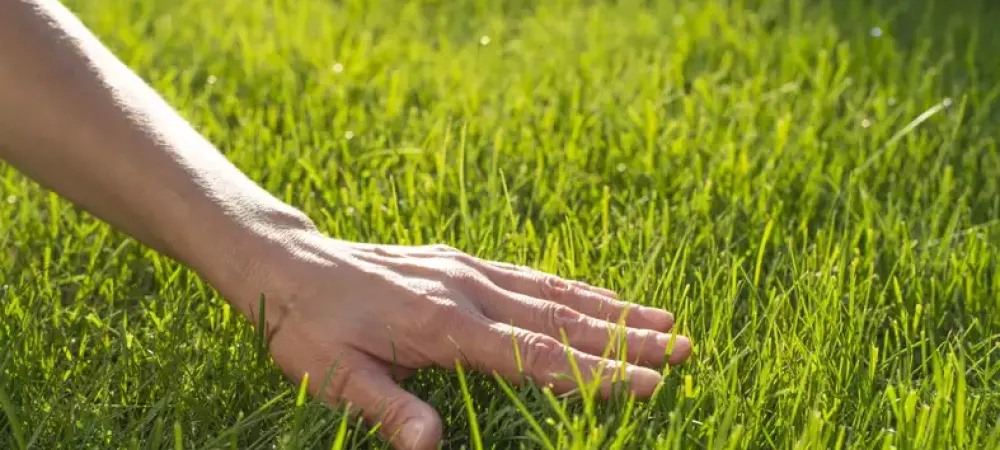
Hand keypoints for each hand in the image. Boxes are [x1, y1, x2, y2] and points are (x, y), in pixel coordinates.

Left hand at [217, 229, 692, 449]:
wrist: (289, 264)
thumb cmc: (308, 326)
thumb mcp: (332, 376)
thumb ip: (385, 409)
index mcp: (443, 324)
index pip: (535, 356)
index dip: (596, 375)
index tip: (651, 383)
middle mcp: (467, 291)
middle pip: (560, 320)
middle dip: (627, 339)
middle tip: (687, 348)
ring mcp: (467, 271)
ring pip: (553, 292)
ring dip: (612, 309)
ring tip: (666, 318)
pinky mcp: (459, 262)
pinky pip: (528, 276)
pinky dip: (572, 288)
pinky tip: (598, 297)